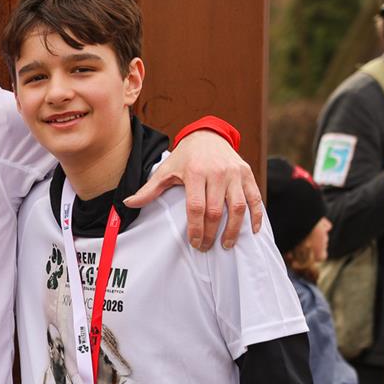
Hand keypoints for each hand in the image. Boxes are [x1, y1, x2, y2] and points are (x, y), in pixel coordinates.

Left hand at [124, 130, 263, 249]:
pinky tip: (252, 231)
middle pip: (216, 210)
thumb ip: (149, 190)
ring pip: (237, 207)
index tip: (195, 243)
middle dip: (211, 233)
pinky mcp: (247, 174)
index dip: (196, 229)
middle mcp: (218, 173)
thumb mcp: (166, 171)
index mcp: (196, 172)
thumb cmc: (185, 158)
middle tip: (206, 247)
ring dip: (233, 229)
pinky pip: (255, 198)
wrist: (208, 136)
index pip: (196, 207)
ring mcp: (235, 173)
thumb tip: (127, 203)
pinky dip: (256, 216)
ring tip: (226, 244)